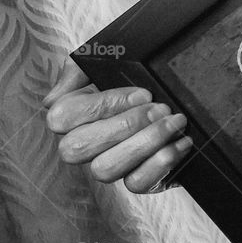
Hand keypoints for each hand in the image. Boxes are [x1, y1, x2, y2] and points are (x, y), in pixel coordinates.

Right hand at [45, 59, 192, 192]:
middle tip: (162, 108)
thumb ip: (80, 68)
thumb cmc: (141, 72)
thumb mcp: (113, 58)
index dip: (103, 106)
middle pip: (77, 148)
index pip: (63, 118)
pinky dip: (161, 163)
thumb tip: (53, 98)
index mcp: (73, 115)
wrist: (186, 87)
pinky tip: (182, 141)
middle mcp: (85, 143)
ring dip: (145, 143)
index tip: (143, 93)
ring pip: (105, 169)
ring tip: (175, 122)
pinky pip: (137, 184)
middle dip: (125, 125)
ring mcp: (111, 164)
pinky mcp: (138, 179)